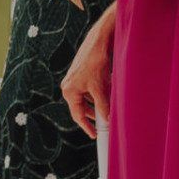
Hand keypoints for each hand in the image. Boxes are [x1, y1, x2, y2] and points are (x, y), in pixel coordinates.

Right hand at [61, 13, 115, 138]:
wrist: (98, 42)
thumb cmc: (95, 63)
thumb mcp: (100, 87)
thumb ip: (102, 105)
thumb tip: (107, 120)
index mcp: (69, 91)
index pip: (77, 115)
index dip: (87, 126)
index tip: (95, 135)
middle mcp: (69, 86)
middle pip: (82, 107)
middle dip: (94, 114)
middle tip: (105, 123)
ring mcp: (75, 80)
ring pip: (87, 99)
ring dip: (98, 104)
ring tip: (109, 107)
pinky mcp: (82, 75)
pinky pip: (89, 90)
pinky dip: (98, 94)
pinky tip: (108, 94)